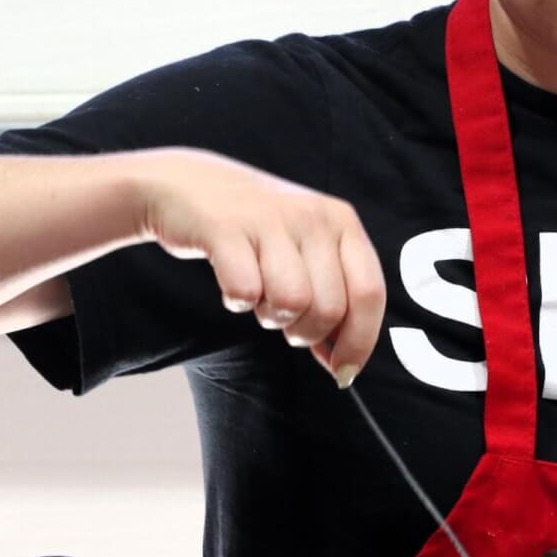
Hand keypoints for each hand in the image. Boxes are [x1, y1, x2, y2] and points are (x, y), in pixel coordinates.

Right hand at [128, 148, 385, 385]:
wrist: (187, 185)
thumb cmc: (255, 230)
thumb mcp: (306, 249)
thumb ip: (332, 297)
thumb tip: (344, 365)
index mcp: (342, 222)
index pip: (369, 294)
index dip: (359, 342)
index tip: (342, 371)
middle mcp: (313, 217)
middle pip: (329, 310)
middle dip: (304, 333)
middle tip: (282, 318)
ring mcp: (270, 220)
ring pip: (291, 304)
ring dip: (270, 317)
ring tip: (258, 297)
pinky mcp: (226, 228)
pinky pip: (245, 292)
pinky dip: (237, 302)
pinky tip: (232, 285)